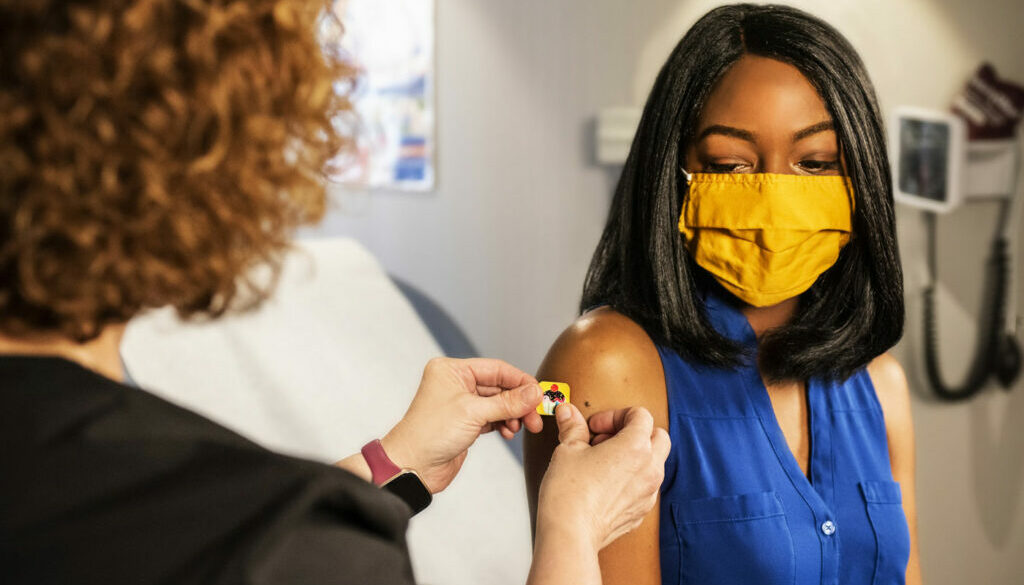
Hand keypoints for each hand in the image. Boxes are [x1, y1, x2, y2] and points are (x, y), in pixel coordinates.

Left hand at [381, 357, 543, 492]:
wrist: (412, 467)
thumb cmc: (429, 434)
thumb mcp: (473, 413)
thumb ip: (508, 402)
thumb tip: (535, 393)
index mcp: (452, 370)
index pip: (496, 369)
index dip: (520, 381)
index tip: (539, 394)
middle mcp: (456, 383)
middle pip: (499, 387)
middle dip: (519, 402)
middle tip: (535, 417)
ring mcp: (461, 404)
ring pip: (498, 404)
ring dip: (513, 415)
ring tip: (522, 427)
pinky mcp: (465, 423)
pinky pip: (492, 417)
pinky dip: (504, 424)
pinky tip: (508, 432)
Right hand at [535, 405, 669, 550]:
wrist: (570, 534)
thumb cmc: (569, 492)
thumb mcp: (568, 449)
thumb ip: (573, 427)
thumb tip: (568, 413)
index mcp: (636, 447)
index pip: (640, 415)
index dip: (615, 415)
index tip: (596, 427)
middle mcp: (650, 469)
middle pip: (659, 436)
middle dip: (634, 432)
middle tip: (606, 440)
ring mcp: (649, 493)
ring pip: (655, 463)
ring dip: (635, 456)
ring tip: (604, 462)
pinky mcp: (641, 511)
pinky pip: (645, 487)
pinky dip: (632, 479)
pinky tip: (605, 484)